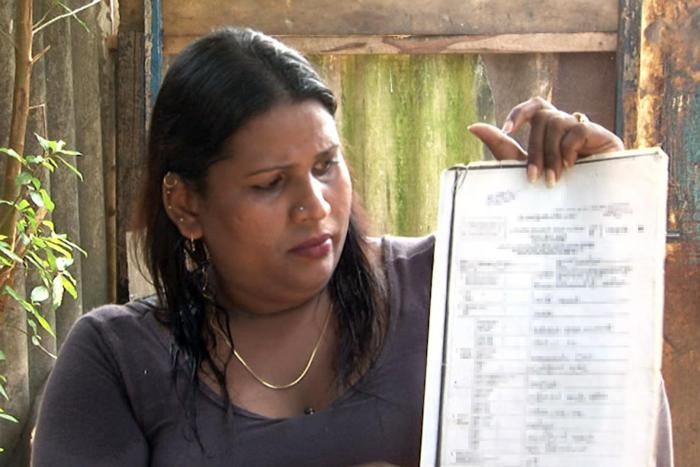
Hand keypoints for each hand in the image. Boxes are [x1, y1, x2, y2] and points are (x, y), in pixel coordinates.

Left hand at [468, 97, 623, 185]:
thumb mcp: (523, 168)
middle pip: (543, 118)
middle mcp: (567, 125)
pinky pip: (577, 130)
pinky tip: (573, 168)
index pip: (534, 107)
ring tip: (553, 180)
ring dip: (550, 154)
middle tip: (534, 178)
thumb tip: (473, 126)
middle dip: (534, 149)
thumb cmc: (555, 190)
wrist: (591, 210)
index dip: (520, 112)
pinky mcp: (603, 136)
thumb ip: (502, 147)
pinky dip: (568, 150)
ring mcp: (585, 129)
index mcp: (549, 131)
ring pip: (557, 123)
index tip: (506, 131)